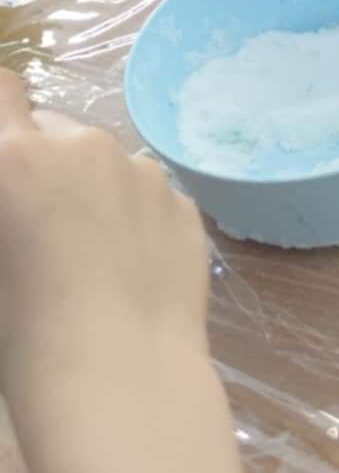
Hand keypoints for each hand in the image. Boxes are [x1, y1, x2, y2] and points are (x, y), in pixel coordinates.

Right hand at [0, 70, 209, 415]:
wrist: (121, 381)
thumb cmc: (24, 336)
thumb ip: (11, 203)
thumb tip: (24, 205)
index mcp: (18, 158)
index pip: (2, 92)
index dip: (2, 114)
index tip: (6, 153)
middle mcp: (85, 147)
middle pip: (54, 130)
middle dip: (42, 161)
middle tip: (38, 225)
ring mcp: (145, 174)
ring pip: (106, 163)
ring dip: (92, 187)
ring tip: (89, 257)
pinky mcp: (186, 205)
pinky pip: (148, 195)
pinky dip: (135, 216)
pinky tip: (130, 272)